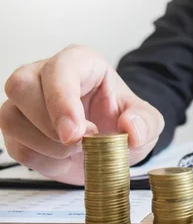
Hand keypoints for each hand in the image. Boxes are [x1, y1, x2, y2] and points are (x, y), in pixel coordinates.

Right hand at [0, 45, 163, 184]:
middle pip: (22, 86)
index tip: (76, 132)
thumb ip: (145, 122)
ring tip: (78, 150)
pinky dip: (43, 160)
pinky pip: (17, 147)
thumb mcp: (148, 120)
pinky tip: (65, 158)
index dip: (62, 100)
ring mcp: (26, 103)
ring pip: (11, 118)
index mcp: (80, 62)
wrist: (112, 144)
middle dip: (50, 123)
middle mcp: (45, 76)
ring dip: (46, 145)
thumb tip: (130, 128)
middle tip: (81, 142)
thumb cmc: (123, 119)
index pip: (59, 69)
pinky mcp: (19, 131)